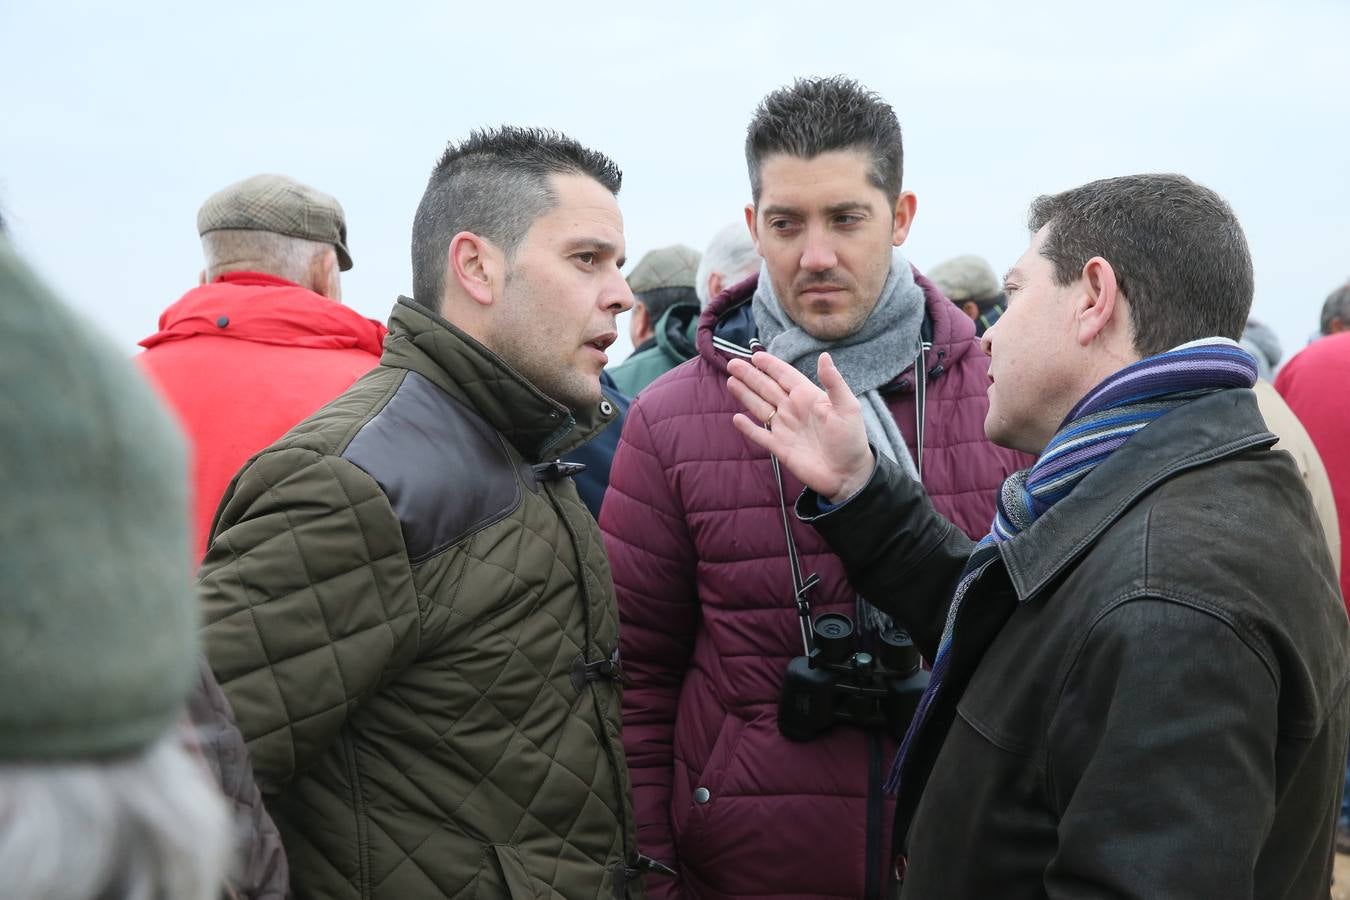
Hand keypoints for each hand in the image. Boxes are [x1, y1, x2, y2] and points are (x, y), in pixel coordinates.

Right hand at [727, 351, 873, 503]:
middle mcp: (794, 409)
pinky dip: (748, 428)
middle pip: (767, 388)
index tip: (756, 355)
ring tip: (731, 381)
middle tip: (733, 363)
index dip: (771, 365)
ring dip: (745, 394)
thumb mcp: (848, 408)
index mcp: (808, 397)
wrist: (848, 475)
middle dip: (750, 375)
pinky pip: (760, 435)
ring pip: (760, 406)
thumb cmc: (852, 441)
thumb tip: (824, 356)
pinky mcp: (780, 448)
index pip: (785, 376)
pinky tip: (737, 419)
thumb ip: (834, 383)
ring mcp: (785, 428)